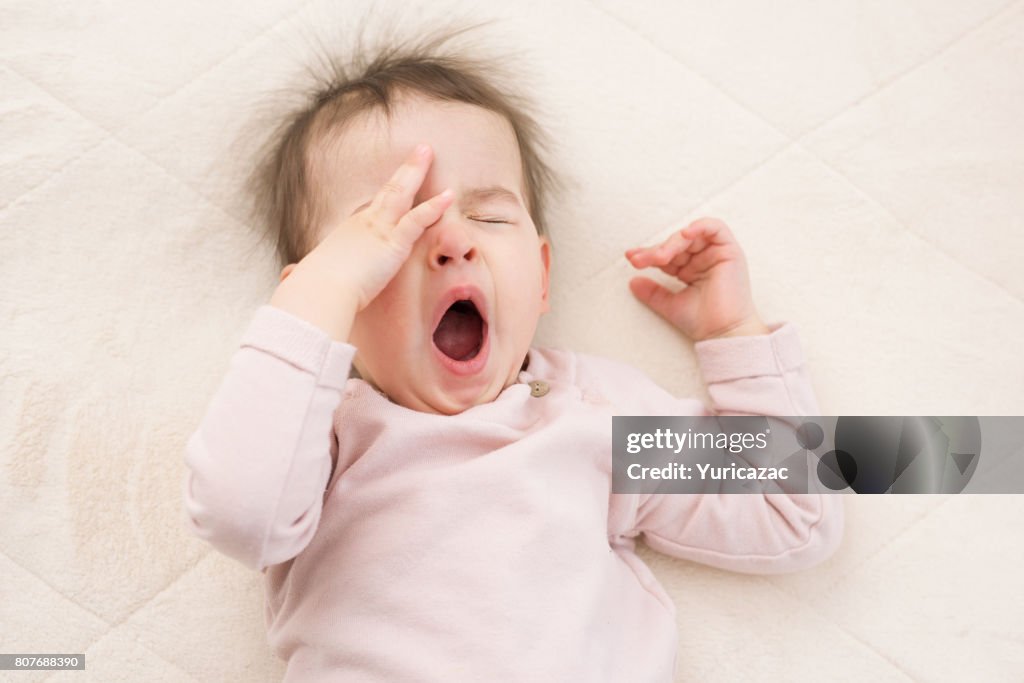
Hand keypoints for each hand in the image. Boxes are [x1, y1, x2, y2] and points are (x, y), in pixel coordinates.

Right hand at [269, 143, 453, 340]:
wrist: (319, 291)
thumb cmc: (311, 288)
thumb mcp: (306, 276)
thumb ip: (299, 274)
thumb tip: (288, 275)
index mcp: (346, 234)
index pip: (369, 213)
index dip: (384, 200)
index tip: (395, 186)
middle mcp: (362, 224)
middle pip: (386, 191)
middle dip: (404, 171)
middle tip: (418, 151)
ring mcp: (378, 229)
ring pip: (401, 193)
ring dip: (416, 172)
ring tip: (428, 152)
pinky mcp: (393, 242)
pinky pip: (418, 219)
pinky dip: (434, 207)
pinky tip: (449, 196)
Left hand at [625, 217, 769, 340]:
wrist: (722, 333)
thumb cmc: (701, 322)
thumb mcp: (669, 304)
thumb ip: (652, 292)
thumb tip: (632, 282)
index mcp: (690, 269)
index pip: (667, 255)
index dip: (648, 254)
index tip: (631, 258)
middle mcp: (703, 259)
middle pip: (676, 244)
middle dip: (656, 250)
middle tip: (639, 260)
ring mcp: (716, 254)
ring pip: (691, 235)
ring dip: (672, 243)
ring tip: (659, 257)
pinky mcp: (730, 251)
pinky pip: (716, 228)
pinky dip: (700, 226)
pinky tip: (684, 235)